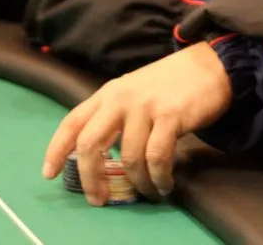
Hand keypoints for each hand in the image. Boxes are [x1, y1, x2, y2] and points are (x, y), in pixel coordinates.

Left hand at [42, 43, 232, 205]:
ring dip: (138, 183)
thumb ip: (118, 116)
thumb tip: (102, 158)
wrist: (212, 65)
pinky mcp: (170, 116)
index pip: (73, 121)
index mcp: (110, 92)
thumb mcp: (136, 91)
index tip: (50, 173)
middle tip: (99, 198)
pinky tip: (165, 183)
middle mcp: (122, 98)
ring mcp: (146, 106)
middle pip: (90, 143)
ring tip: (150, 190)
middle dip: (90, 177)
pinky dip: (159, 177)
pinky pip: (156, 158)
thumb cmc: (173, 83)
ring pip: (128, 157)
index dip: (57, 149)